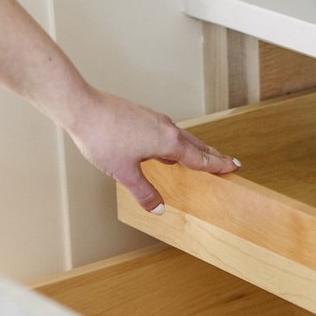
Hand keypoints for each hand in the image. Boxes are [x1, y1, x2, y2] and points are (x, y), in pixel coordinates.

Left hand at [65, 87, 238, 213]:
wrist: (83, 108)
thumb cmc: (103, 137)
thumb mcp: (124, 172)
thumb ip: (144, 192)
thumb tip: (159, 208)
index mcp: (167, 142)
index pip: (199, 158)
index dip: (217, 165)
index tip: (233, 166)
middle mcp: (166, 127)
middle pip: (196, 145)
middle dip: (212, 155)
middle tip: (228, 162)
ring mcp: (155, 119)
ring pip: (182, 136)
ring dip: (195, 148)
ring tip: (202, 156)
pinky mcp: (143, 116)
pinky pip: (168, 131)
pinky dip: (177, 142)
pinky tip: (168, 149)